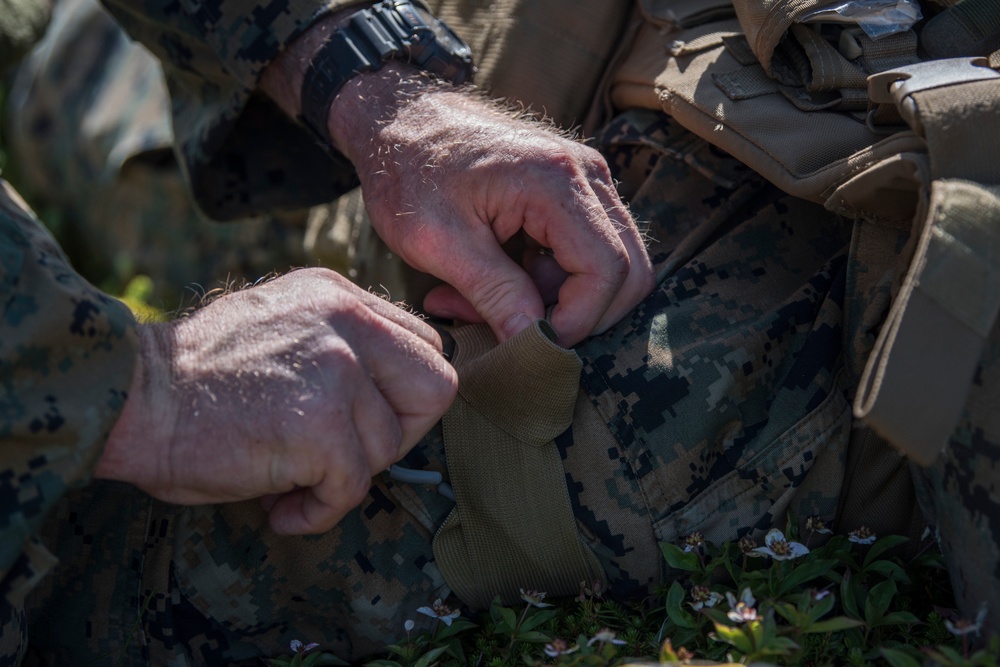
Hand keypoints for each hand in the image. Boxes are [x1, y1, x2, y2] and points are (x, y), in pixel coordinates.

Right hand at [95, 268, 457, 534]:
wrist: (130, 398)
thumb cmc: (196, 376)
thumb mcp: (282, 327)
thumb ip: (342, 344)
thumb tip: (390, 397)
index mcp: (340, 296)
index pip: (424, 345)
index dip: (403, 395)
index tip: (362, 422)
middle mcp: (348, 321)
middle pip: (436, 386)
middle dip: (400, 433)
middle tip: (346, 454)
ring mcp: (338, 369)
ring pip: (389, 445)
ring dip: (344, 475)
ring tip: (288, 476)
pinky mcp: (320, 423)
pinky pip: (353, 487)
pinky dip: (320, 511)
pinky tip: (281, 507)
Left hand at [329, 67, 654, 346]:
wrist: (399, 120)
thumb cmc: (409, 172)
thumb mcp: (439, 242)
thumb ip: (494, 294)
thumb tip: (533, 343)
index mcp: (556, 180)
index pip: (607, 270)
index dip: (578, 320)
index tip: (532, 343)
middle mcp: (586, 174)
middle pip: (628, 270)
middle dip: (579, 315)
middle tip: (514, 328)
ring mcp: (586, 179)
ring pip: (611, 265)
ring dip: (557, 300)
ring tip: (483, 304)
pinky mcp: (574, 191)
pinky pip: (587, 252)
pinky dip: (549, 281)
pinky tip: (495, 282)